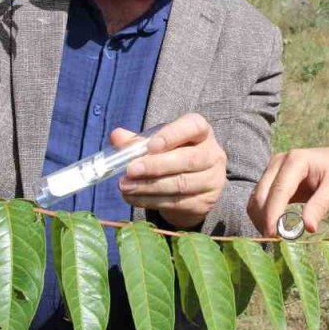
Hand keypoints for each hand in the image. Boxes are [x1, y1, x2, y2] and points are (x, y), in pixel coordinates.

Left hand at [116, 113, 225, 229]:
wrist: (193, 188)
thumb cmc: (173, 157)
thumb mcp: (157, 145)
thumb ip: (138, 141)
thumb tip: (116, 136)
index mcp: (201, 132)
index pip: (194, 126)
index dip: (173, 135)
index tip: (151, 146)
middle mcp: (212, 154)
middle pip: (188, 159)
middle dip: (156, 166)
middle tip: (130, 170)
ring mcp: (212, 180)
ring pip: (180, 184)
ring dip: (149, 186)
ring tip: (125, 186)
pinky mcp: (205, 202)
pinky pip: (176, 203)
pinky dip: (150, 201)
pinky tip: (133, 197)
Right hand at [247, 145, 328, 236]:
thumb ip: (320, 205)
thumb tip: (308, 228)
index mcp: (295, 160)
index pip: (278, 190)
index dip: (273, 213)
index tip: (272, 234)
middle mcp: (278, 162)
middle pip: (261, 194)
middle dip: (264, 219)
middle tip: (273, 241)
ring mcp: (271, 170)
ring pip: (256, 199)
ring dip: (260, 219)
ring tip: (274, 237)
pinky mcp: (269, 180)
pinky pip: (259, 201)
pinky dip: (262, 216)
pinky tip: (273, 228)